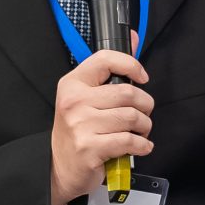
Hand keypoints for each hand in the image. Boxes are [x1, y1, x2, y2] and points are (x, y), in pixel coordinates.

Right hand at [50, 45, 151, 204]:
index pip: (105, 59)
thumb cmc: (77, 131)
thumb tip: (132, 36)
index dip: (131, 64)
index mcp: (73, 84)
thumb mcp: (86, 97)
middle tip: (143, 115)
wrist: (59, 168)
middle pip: (128, 93)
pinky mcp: (90, 148)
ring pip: (132, 118)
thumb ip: (110, 70)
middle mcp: (75, 102)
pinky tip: (139, 146)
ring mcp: (81, 125)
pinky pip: (129, 141)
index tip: (142, 77)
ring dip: (144, 127)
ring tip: (139, 132)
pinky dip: (142, 146)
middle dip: (145, 106)